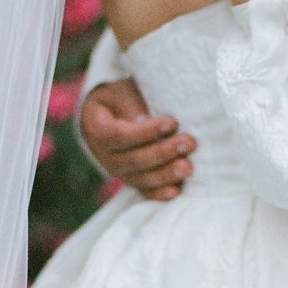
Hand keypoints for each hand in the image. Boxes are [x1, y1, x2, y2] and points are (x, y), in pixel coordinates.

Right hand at [80, 78, 196, 200]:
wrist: (107, 117)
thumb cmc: (118, 99)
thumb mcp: (121, 93)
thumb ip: (132, 105)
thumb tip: (148, 121)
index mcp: (98, 132)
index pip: (121, 136)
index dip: (146, 132)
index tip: (172, 122)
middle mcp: (106, 156)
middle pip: (134, 160)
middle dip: (163, 153)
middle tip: (188, 143)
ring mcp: (119, 172)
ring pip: (141, 179)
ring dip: (165, 175)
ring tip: (187, 167)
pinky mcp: (133, 180)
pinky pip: (145, 192)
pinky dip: (160, 194)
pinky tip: (176, 191)